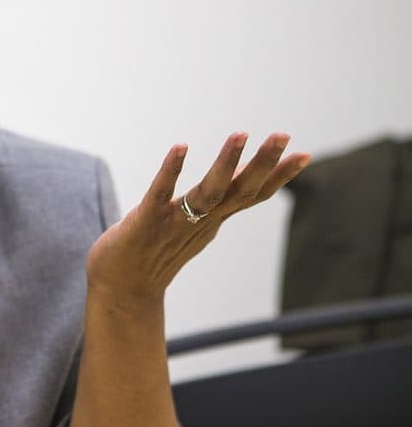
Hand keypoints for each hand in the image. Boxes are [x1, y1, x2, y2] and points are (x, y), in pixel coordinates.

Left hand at [86, 132, 310, 305]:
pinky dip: (172, 170)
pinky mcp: (146, 221)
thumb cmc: (154, 254)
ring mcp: (174, 222)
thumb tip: (234, 179)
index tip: (305, 154)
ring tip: (241, 134)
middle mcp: (200, 221)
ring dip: (226, 164)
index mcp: (212, 219)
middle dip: (264, 164)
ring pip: (208, 192)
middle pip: (240, 191)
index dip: (279, 177)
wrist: (122, 292)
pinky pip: (160, 193)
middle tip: (283, 135)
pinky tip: (181, 147)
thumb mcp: (192, 225)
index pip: (252, 195)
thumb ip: (213, 203)